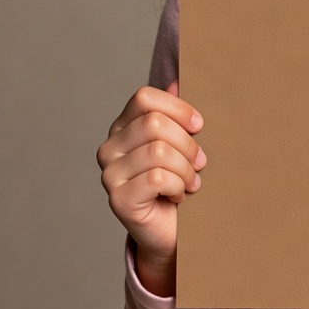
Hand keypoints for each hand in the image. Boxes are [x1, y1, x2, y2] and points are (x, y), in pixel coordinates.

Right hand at [96, 81, 205, 295]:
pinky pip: (158, 178)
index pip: (145, 98)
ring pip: (160, 151)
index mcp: (122, 126)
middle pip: (155, 124)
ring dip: (186, 168)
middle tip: (198, 162)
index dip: (178, 108)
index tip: (199, 125)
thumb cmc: (178, 180)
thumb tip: (177, 78)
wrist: (173, 230)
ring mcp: (109, 174)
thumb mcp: (181, 142)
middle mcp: (109, 147)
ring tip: (191, 181)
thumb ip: (175, 112)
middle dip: (187, 143)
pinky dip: (179, 186)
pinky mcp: (117, 200)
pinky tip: (179, 195)